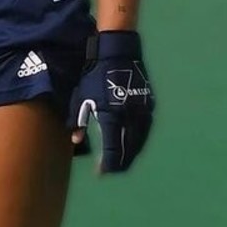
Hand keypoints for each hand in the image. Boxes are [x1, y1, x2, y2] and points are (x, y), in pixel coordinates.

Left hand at [70, 30, 154, 173]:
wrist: (118, 53)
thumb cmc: (95, 75)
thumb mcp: (82, 98)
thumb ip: (79, 121)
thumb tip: (77, 140)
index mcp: (112, 117)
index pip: (112, 150)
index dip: (107, 165)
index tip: (101, 173)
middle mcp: (131, 118)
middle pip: (128, 150)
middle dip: (120, 163)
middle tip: (112, 170)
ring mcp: (143, 112)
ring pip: (140, 141)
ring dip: (131, 154)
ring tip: (122, 162)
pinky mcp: (149, 105)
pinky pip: (145, 130)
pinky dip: (139, 141)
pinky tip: (133, 145)